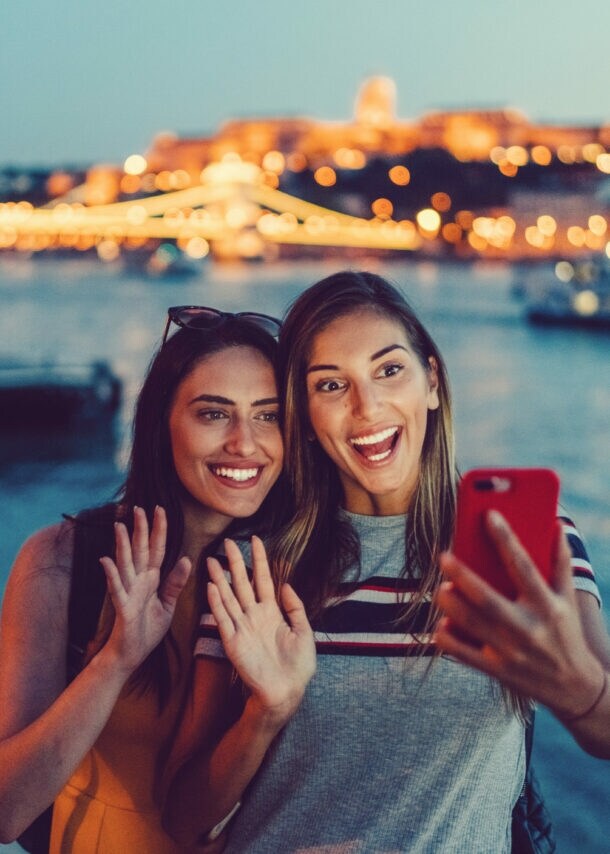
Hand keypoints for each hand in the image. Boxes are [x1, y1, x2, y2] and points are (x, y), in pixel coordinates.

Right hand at [100, 506, 191, 673]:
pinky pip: (116, 588)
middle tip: (139, 507)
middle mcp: (138, 582)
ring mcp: (128, 592)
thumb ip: (175, 583)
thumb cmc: (147, 630)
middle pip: (140, 550)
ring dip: (123, 545)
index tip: (161, 509)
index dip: (159, 530)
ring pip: (126, 564)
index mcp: (151, 579)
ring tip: (120, 526)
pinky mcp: (122, 607)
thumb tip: (186, 558)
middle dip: (140, 529)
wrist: (132, 654)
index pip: (156, 549)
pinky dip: (111, 574)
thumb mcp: (167, 605)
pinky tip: (106, 560)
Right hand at [207, 536, 315, 724]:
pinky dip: (216, 602)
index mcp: (272, 612)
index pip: (263, 579)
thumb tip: (287, 584)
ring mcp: (242, 627)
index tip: (256, 540)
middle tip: (227, 542)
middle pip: (242, 583)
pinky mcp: (233, 641)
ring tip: (211, 560)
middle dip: (234, 562)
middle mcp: (254, 616)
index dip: (260, 560)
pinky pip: (223, 618)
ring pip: (228, 597)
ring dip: (219, 579)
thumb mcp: (304, 631)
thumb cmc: (298, 665)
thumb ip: (296, 607)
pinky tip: (212, 586)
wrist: (287, 691)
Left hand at [434, 511, 604, 718]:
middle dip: (464, 576)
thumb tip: (556, 524)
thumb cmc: (567, 633)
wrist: (575, 688)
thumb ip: (560, 562)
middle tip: (443, 556)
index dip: (506, 539)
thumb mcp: (569, 599)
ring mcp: (511, 651)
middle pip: (489, 599)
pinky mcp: (498, 670)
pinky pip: (465, 654)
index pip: (524, 566)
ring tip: (441, 587)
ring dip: (451, 604)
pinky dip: (449, 638)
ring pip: (472, 624)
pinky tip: (441, 623)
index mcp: (548, 605)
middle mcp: (529, 628)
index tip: (489, 515)